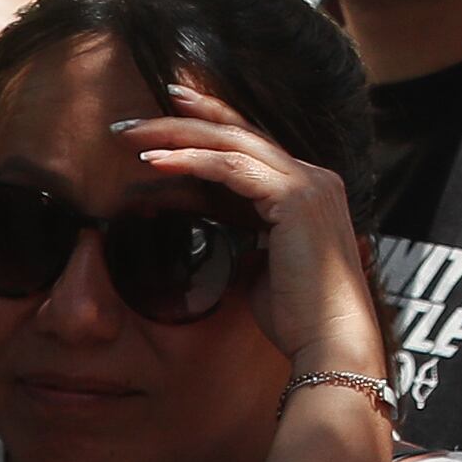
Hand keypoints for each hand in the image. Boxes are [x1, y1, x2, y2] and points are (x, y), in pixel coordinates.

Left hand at [117, 77, 386, 381]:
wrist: (330, 343)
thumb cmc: (299, 318)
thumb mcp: (264, 268)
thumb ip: (248, 241)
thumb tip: (222, 237)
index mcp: (309, 191)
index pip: (251, 146)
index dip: (208, 128)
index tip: (164, 123)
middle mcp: (315, 178)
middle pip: (240, 132)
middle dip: (185, 118)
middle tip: (135, 119)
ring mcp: (309, 183)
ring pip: (232, 141)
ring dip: (177, 134)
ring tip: (131, 135)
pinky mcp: (296, 197)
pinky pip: (232, 167)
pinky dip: (191, 160)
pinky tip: (155, 162)